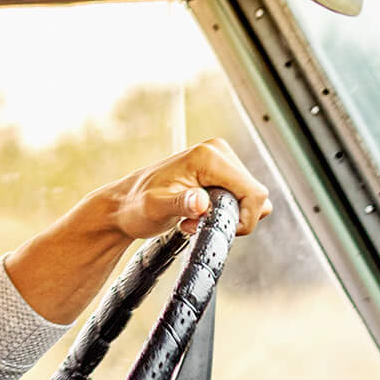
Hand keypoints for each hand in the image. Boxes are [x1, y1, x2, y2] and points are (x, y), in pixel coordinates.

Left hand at [102, 139, 271, 240]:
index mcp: (208, 156)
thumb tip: (201, 202)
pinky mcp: (220, 171)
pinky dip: (224, 211)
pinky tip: (198, 213)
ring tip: (194, 218)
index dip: (244, 218)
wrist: (123, 205)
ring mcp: (221, 160)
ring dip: (226, 215)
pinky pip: (241, 197)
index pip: (254, 192)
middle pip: (256, 196)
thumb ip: (180, 204)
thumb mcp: (155, 208)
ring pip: (250, 198)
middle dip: (231, 217)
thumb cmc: (135, 206)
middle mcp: (218, 152)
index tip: (216, 228)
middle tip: (196, 223)